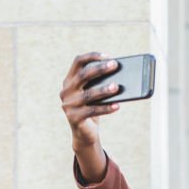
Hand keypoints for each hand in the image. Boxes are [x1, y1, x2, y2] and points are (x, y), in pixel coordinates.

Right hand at [60, 52, 119, 181]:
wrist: (85, 133)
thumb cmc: (93, 108)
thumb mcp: (96, 94)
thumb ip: (102, 83)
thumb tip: (122, 73)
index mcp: (70, 80)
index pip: (78, 62)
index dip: (92, 56)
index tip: (108, 56)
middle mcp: (66, 91)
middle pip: (82, 76)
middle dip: (99, 69)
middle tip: (114, 65)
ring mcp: (68, 105)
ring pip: (88, 94)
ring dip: (103, 90)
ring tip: (117, 87)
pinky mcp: (74, 118)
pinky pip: (92, 111)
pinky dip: (106, 108)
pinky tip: (117, 106)